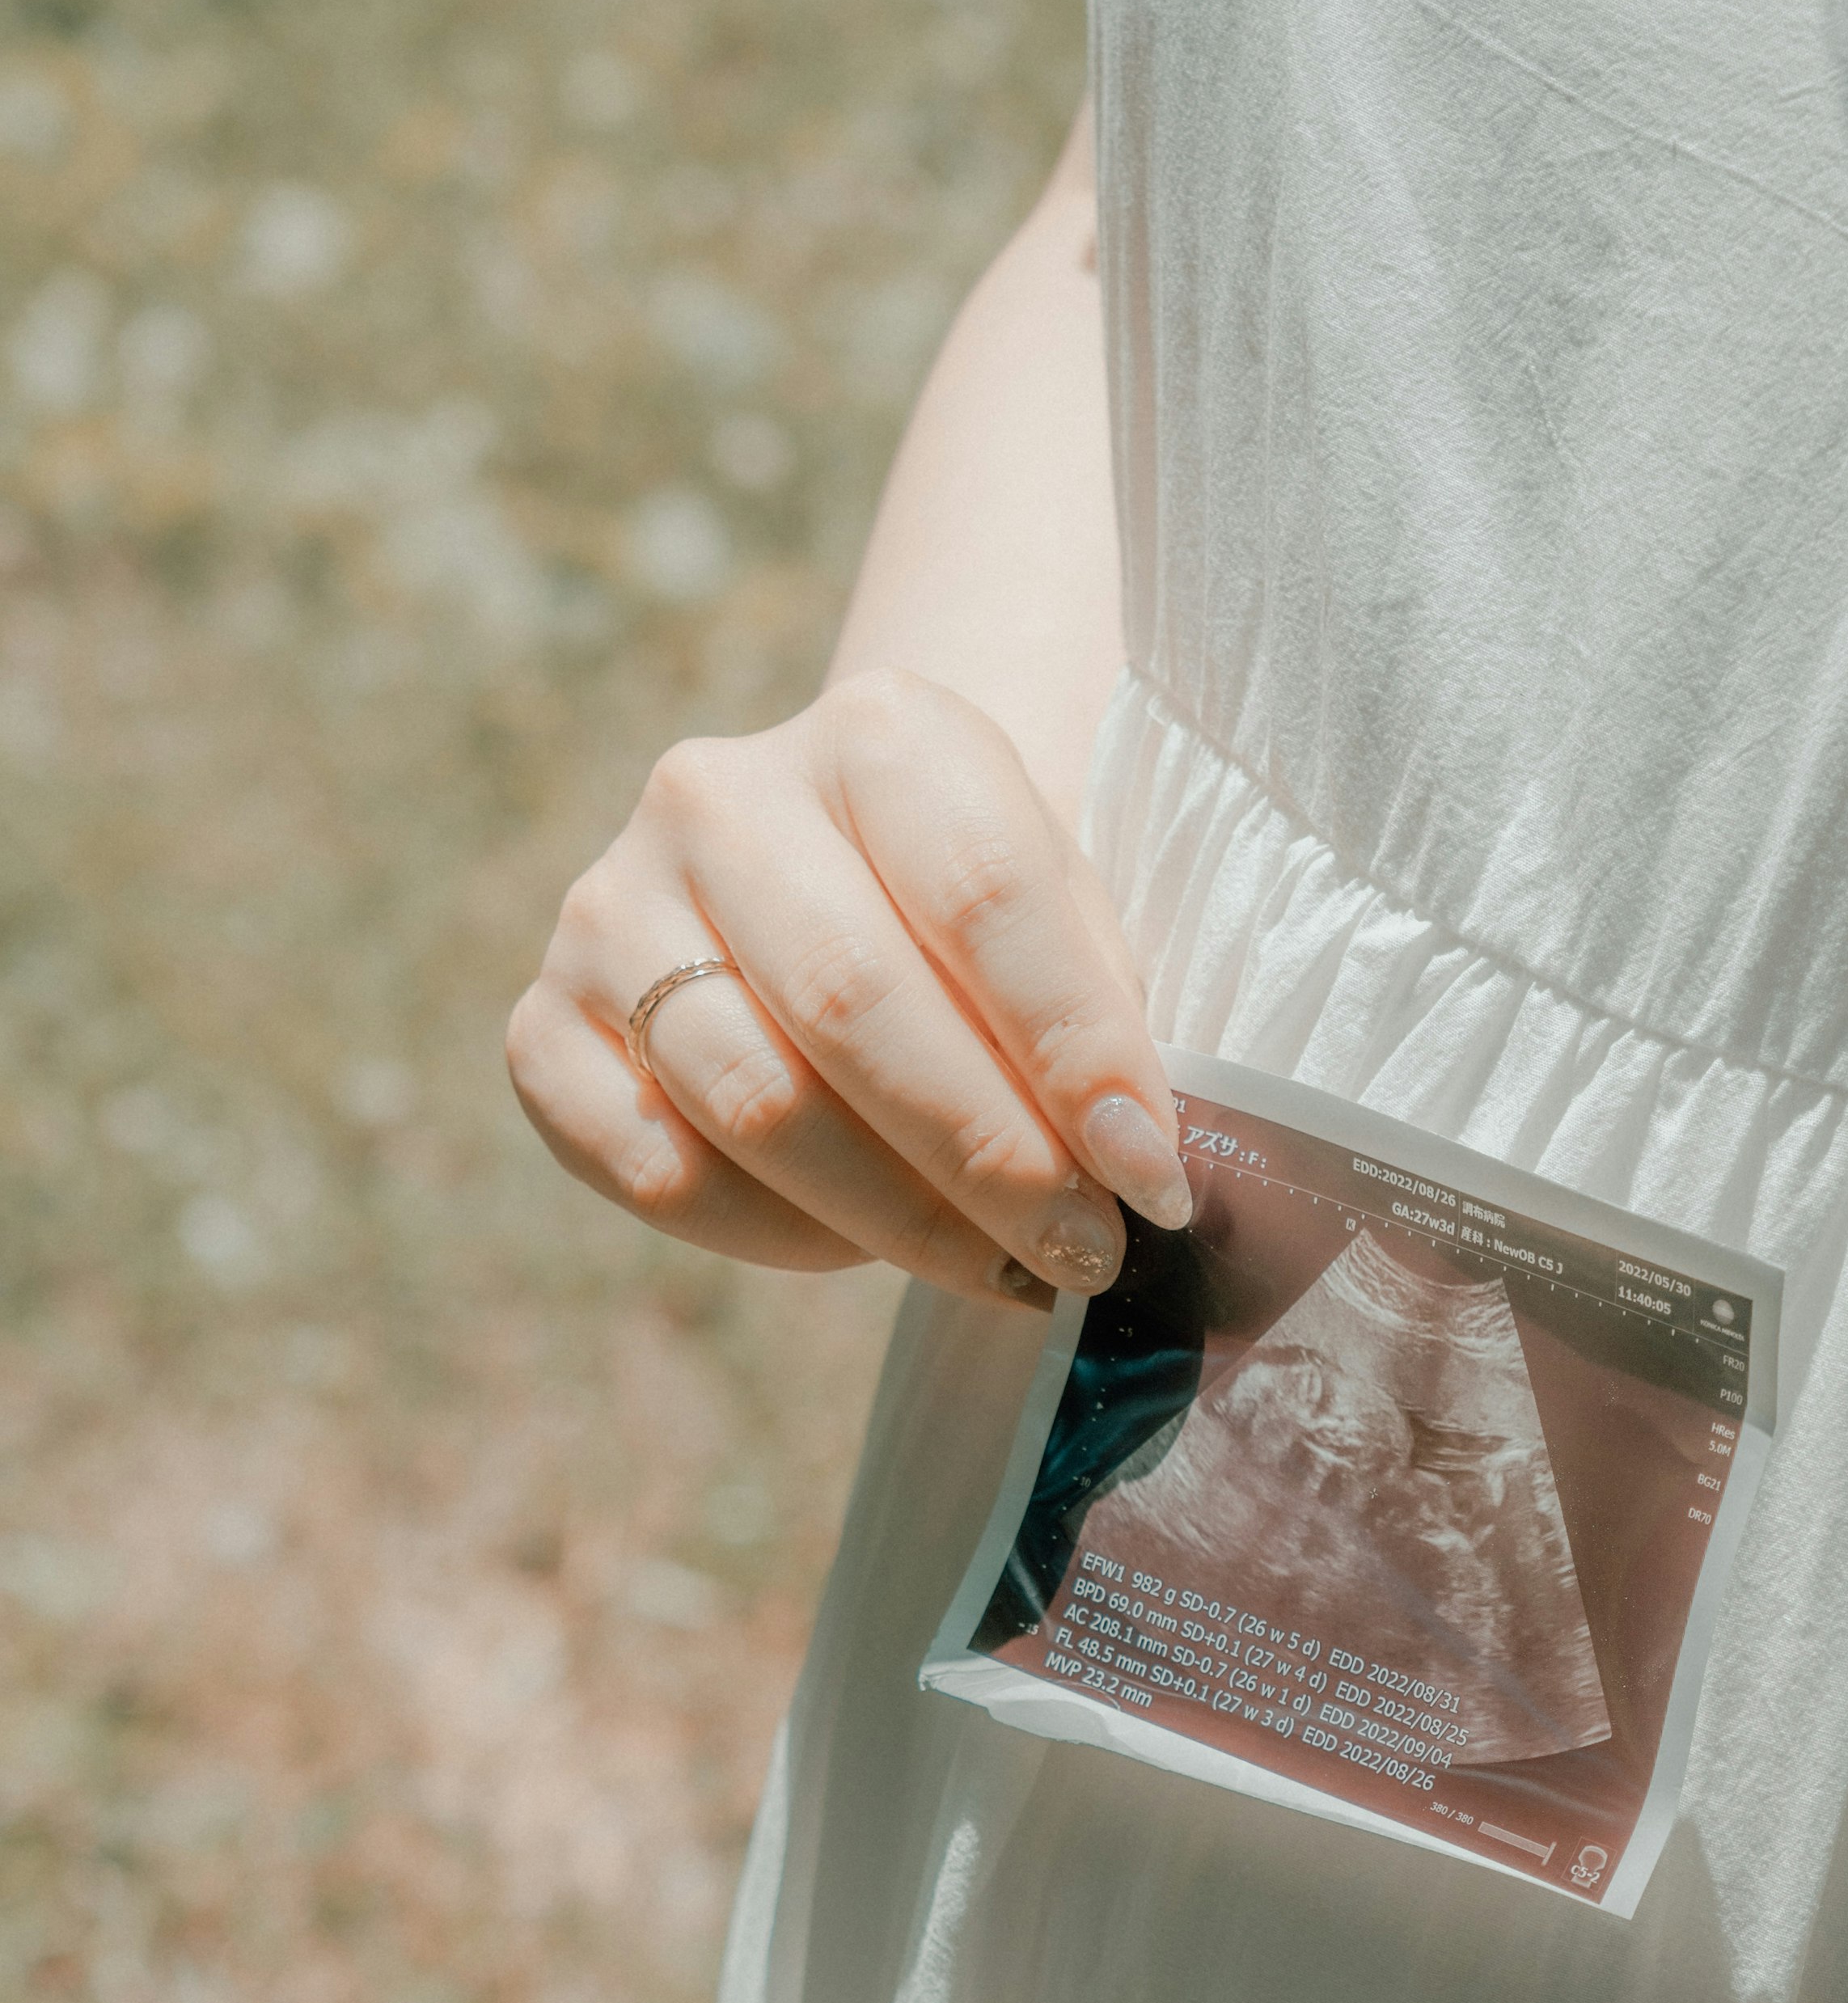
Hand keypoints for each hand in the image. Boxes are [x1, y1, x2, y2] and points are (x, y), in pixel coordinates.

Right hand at [505, 664, 1188, 1305]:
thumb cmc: (981, 923)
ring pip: (754, 1100)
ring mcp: (609, 908)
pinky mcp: (545, 1026)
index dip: (1073, 1049)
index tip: (1147, 1175)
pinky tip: (857, 1244)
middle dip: (989, 1159)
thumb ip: (1098, 1021)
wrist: (838, 885)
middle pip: (855, 1003)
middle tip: (1080, 1256)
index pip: (981, 892)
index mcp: (875, 732)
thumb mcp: (1070, 922)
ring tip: (999, 1269)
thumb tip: (1134, 1172)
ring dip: (896, 1217)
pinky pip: (657, 1167)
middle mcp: (716, 795)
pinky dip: (774, 1233)